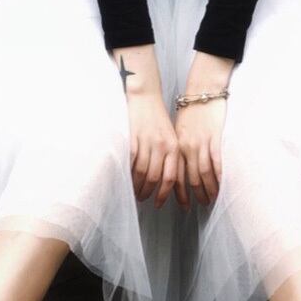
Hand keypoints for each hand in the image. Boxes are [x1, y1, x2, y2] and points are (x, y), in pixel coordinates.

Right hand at [125, 91, 181, 208]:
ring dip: (137, 186)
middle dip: (148, 192)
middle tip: (142, 199)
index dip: (164, 194)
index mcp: (174, 146)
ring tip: (134, 192)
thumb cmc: (157, 118)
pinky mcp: (133, 137)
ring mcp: (147, 141)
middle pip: (155, 178)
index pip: (171, 177)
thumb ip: (169, 156)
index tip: (159, 203)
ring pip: (142, 172)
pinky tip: (126, 179)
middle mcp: (162, 145)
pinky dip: (128, 174)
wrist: (145, 96)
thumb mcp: (169, 136)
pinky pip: (131, 162)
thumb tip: (164, 182)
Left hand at [172, 95, 225, 209]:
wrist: (202, 90)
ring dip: (208, 190)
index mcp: (176, 146)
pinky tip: (220, 185)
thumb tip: (180, 167)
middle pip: (190, 178)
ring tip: (212, 200)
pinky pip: (216, 162)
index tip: (183, 205)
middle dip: (195, 195)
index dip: (179, 193)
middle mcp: (186, 147)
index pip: (176, 176)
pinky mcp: (214, 138)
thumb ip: (179, 148)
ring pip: (203, 174)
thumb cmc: (191, 109)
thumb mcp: (179, 129)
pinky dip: (218, 177)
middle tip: (201, 206)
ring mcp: (201, 143)